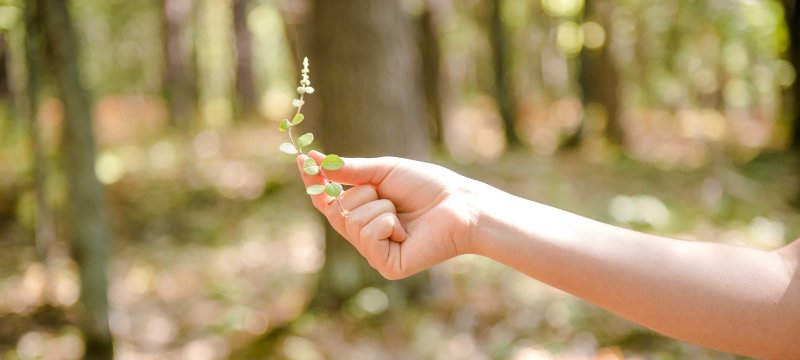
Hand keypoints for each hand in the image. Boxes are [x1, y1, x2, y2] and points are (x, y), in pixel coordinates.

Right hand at [296, 151, 478, 278]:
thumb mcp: (383, 171)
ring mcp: (375, 253)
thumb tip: (314, 160)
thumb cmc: (427, 187)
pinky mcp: (386, 266)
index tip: (303, 160)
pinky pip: (368, 235)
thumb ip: (349, 171)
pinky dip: (387, 222)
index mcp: (364, 214)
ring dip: (380, 207)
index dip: (315, 182)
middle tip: (390, 196)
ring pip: (353, 221)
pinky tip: (405, 230)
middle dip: (363, 194)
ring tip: (403, 213)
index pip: (328, 201)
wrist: (460, 204)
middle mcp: (366, 236)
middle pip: (337, 210)